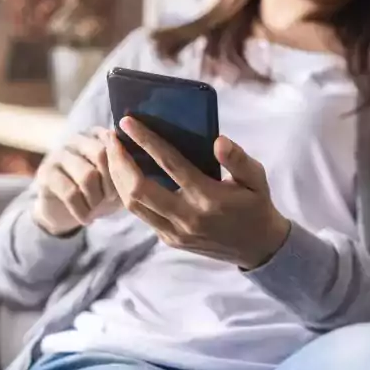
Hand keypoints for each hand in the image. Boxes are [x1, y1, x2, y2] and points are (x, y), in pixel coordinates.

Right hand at [33, 127, 120, 235]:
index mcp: (98, 134)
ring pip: (87, 175)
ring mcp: (58, 154)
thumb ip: (129, 171)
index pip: (116, 142)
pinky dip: (82, 210)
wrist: (64, 210)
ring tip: (97, 209)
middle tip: (110, 200)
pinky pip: (70, 193)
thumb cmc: (97, 192)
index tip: (126, 187)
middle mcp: (77, 139)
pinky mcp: (45, 174)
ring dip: (97, 199)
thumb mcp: (117, 182)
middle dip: (111, 183)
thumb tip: (145, 170)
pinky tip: (86, 219)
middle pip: (102, 154)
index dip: (124, 168)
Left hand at [105, 117, 290, 269]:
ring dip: (117, 176)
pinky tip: (124, 174)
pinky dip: (128, 192)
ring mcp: (175, 232)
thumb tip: (218, 141)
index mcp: (208, 197)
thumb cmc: (255, 204)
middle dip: (119, 160)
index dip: (146, 141)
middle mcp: (187, 217)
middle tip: (111, 137)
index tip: (127, 122)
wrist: (258, 247)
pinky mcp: (170, 240)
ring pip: (133, 204)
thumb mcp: (256, 178)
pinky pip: (141, 214)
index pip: (170, 164)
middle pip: (138, 188)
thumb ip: (238, 159)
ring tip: (113, 152)